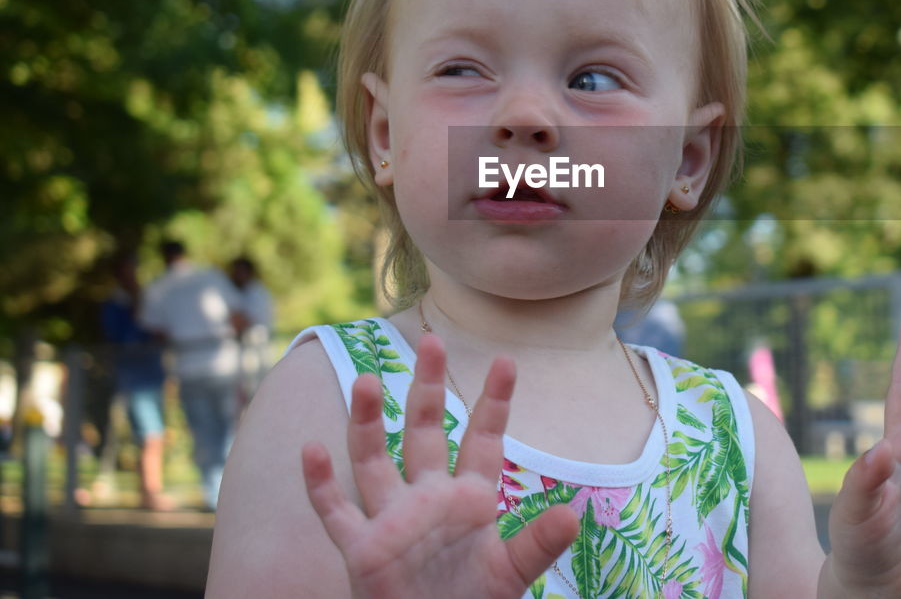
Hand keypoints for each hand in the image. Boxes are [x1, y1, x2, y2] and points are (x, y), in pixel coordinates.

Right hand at [301, 333, 579, 598]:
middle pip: (425, 431)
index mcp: (470, 498)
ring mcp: (392, 519)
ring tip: (366, 379)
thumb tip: (573, 517)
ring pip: (374, 460)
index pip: (483, 439)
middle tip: (431, 340)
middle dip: (427, 388)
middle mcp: (428, 498)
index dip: (494, 401)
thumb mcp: (511, 574)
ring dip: (368, 422)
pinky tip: (312, 450)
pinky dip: (321, 484)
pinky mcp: (362, 549)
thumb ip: (537, 545)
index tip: (507, 361)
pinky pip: (335, 511)